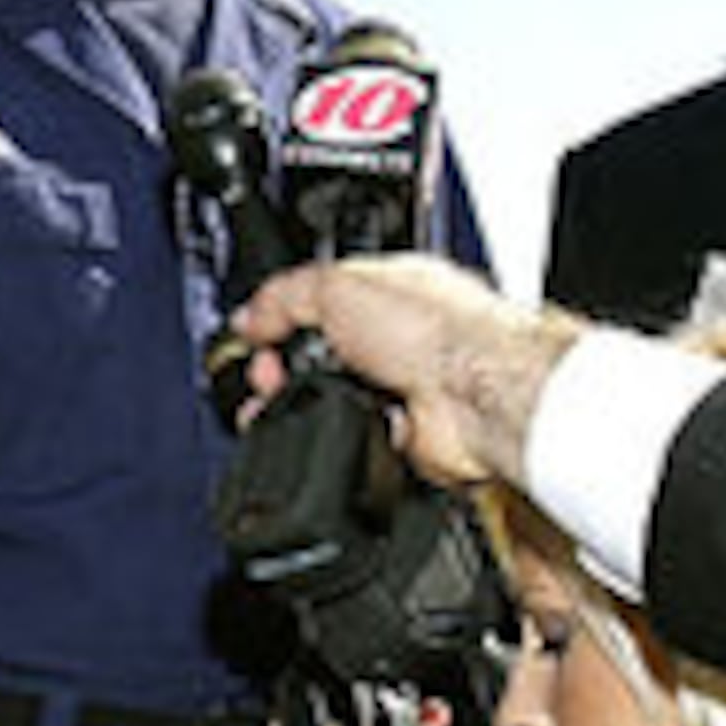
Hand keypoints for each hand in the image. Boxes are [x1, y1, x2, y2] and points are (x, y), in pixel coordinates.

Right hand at [226, 256, 578, 487]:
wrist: (476, 394)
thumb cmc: (438, 329)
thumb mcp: (336, 285)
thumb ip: (284, 297)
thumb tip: (249, 317)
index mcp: (387, 290)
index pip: (322, 299)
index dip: (283, 316)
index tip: (257, 332)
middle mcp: (397, 339)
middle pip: (320, 355)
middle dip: (283, 366)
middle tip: (268, 372)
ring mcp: (400, 389)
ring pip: (331, 401)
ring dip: (304, 404)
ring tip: (285, 402)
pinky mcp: (401, 437)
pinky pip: (350, 440)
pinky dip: (337, 437)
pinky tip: (335, 423)